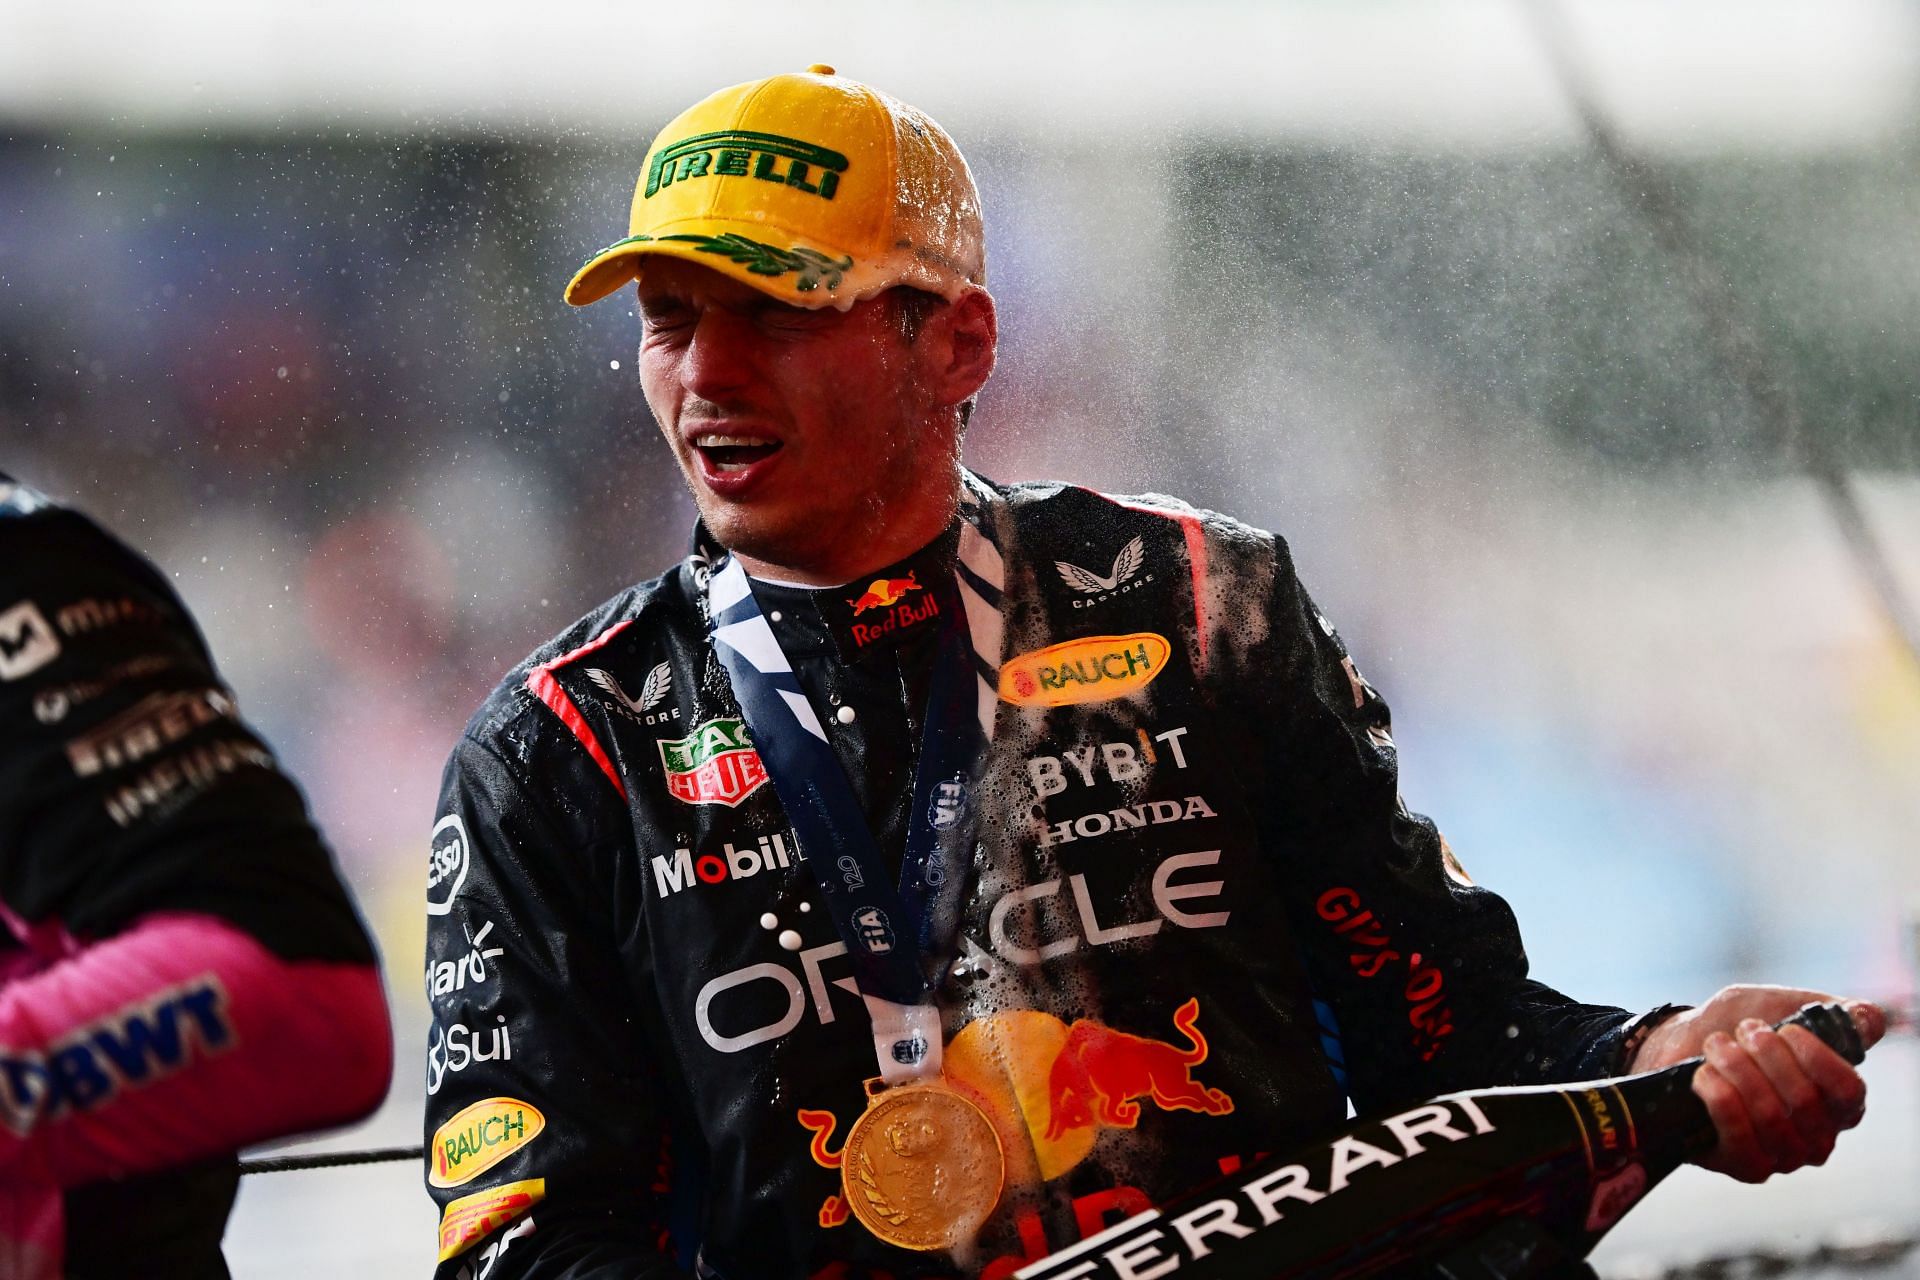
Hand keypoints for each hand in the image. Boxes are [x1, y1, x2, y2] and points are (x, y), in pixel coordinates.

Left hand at [1628, 985, 1884, 1182]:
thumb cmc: (1734, 1028)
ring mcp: (1785, 1156)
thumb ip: (1822, 1010)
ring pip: (1771, 1116)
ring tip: (1717, 1044)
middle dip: (1767, 1055)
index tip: (1785, 1029)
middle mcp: (1820, 1136)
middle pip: (1805, 1101)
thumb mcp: (1775, 1006)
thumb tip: (1868, 1018)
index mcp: (1838, 1100)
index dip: (1817, 1057)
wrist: (1679, 1047)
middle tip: (1743, 1030)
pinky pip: (1741, 1137)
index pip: (1848, 1090)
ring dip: (1738, 1070)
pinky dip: (1719, 1097)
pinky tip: (1704, 1075)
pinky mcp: (1746, 1166)